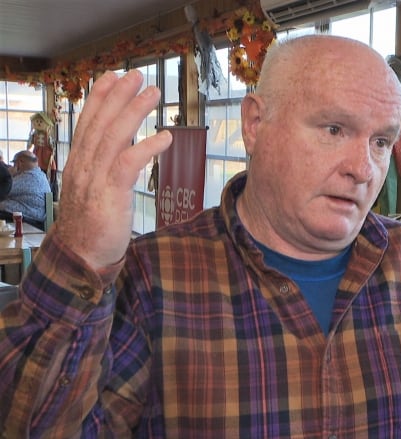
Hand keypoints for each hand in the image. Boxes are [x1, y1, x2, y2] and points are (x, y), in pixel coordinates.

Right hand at [56, 70, 171, 270]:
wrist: (81, 256)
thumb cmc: (91, 225)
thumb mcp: (92, 191)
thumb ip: (102, 169)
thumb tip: (119, 153)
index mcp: (79, 163)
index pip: (88, 123)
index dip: (100, 98)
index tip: (112, 77)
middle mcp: (84, 166)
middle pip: (101, 123)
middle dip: (119, 96)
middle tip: (137, 75)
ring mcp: (95, 179)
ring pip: (114, 137)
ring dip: (135, 112)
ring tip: (153, 94)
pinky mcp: (110, 194)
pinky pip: (128, 164)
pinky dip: (147, 147)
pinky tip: (165, 136)